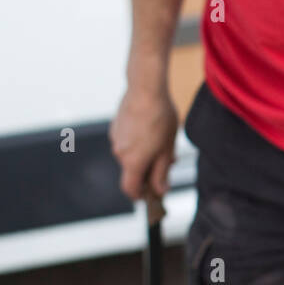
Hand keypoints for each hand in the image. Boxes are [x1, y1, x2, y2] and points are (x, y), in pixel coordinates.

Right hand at [109, 84, 177, 200]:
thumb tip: (160, 191)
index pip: (130, 189)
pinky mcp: (115, 127)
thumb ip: (162, 172)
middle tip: (168, 161)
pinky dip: (137, 142)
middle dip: (148, 171)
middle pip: (132, 171)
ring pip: (129, 155)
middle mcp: (119, 153)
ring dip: (143, 155)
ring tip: (162, 141)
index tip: (151, 194)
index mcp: (132, 162)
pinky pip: (126, 142)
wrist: (145, 89)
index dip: (140, 195)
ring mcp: (115, 139)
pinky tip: (150, 128)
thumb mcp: (167, 148)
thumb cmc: (160, 118)